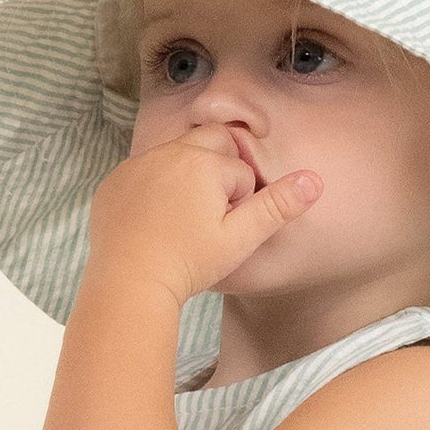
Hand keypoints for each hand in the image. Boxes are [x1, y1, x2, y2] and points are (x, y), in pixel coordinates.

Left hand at [87, 123, 321, 304]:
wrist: (129, 284)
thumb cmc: (189, 263)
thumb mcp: (241, 238)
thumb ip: (278, 206)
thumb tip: (314, 180)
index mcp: (204, 162)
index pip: (242, 172)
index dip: (241, 203)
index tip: (223, 229)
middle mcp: (170, 152)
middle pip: (212, 145)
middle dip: (218, 173)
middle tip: (209, 216)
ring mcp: (138, 164)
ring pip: (177, 155)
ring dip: (187, 178)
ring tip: (182, 221)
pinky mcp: (115, 181)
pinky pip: (145, 172)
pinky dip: (154, 188)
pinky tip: (155, 223)